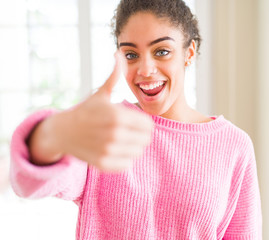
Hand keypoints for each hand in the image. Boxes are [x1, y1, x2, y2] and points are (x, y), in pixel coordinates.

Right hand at [31, 51, 153, 171]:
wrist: (63, 131)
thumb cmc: (86, 110)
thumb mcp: (101, 93)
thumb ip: (114, 76)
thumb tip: (119, 53)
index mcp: (117, 115)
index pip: (148, 125)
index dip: (144, 123)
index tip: (135, 121)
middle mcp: (114, 134)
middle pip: (146, 139)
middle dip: (140, 135)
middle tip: (129, 131)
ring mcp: (108, 150)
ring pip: (138, 152)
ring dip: (134, 146)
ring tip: (123, 139)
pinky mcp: (103, 164)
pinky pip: (127, 164)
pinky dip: (124, 158)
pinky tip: (115, 149)